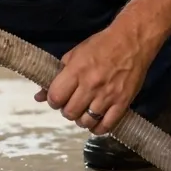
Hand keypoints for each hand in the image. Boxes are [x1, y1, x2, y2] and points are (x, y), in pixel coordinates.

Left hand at [35, 22, 157, 135]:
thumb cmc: (101, 45)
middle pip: (70, 112)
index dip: (53, 101)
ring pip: (86, 122)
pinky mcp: (122, 102)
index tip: (57, 99)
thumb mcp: (75, 54)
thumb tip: (39, 96)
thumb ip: (57, 74)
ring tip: (84, 113)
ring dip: (81, 120)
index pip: (56, 97)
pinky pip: (107, 125)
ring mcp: (107, 95)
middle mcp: (90, 85)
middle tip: (72, 104)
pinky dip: (98, 129)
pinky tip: (96, 123)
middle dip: (66, 111)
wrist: (132, 41)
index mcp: (77, 70)